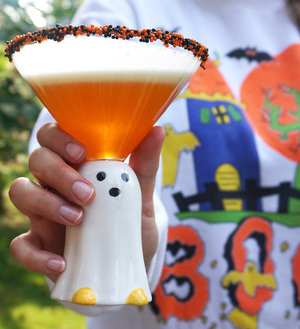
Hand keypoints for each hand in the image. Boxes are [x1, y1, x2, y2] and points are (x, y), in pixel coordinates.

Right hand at [9, 122, 164, 281]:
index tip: (82, 152)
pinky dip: (35, 254)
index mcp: (77, 166)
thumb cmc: (129, 223)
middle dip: (59, 172)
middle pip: (37, 159)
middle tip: (87, 194)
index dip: (59, 138)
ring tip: (78, 220)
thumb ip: (145, 166)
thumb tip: (158, 131)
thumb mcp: (141, 196)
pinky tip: (61, 262)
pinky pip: (20, 246)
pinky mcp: (39, 243)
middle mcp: (56, 183)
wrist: (127, 261)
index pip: (54, 137)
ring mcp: (43, 212)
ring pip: (21, 192)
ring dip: (46, 203)